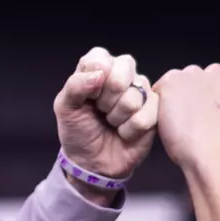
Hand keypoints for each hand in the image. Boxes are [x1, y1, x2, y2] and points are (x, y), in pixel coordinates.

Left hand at [53, 47, 159, 182]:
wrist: (92, 163)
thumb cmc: (78, 131)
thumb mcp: (65, 108)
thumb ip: (75, 86)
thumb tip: (99, 74)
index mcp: (98, 67)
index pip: (100, 58)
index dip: (93, 79)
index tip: (87, 97)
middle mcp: (122, 74)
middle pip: (124, 69)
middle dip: (107, 98)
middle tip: (100, 110)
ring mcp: (141, 91)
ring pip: (134, 96)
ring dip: (117, 117)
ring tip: (111, 122)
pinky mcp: (154, 111)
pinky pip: (146, 115)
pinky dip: (129, 130)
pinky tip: (124, 132)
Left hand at [153, 63, 219, 171]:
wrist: (209, 151)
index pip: (215, 82)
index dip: (206, 97)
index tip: (201, 111)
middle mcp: (214, 72)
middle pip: (196, 78)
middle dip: (190, 92)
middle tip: (186, 115)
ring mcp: (192, 74)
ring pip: (177, 81)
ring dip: (174, 95)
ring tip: (174, 118)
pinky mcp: (171, 81)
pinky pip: (158, 89)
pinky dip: (158, 102)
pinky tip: (163, 119)